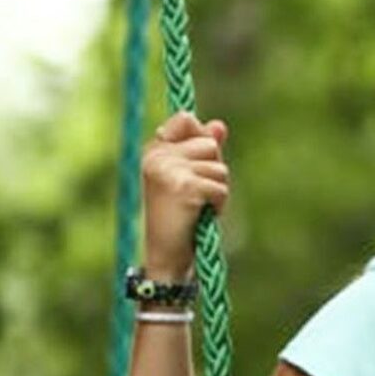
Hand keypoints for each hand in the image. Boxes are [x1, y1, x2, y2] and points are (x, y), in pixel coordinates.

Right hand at [141, 111, 230, 276]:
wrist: (167, 257)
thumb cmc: (180, 219)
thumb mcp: (191, 179)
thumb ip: (202, 152)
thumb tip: (219, 125)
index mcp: (153, 150)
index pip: (186, 119)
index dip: (202, 140)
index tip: (194, 167)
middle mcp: (157, 156)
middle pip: (210, 145)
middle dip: (214, 172)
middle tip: (196, 196)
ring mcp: (169, 169)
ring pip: (219, 168)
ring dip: (217, 191)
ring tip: (197, 208)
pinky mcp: (185, 186)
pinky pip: (220, 186)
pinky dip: (218, 204)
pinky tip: (200, 216)